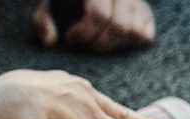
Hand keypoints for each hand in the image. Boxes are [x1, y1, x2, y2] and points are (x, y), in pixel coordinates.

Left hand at [30, 0, 155, 53]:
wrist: (84, 4)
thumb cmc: (63, 6)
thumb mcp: (47, 10)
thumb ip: (42, 23)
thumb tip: (50, 42)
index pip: (99, 14)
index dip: (84, 32)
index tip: (70, 37)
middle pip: (118, 26)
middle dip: (98, 41)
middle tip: (85, 43)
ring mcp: (136, 2)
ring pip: (131, 31)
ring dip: (111, 44)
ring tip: (96, 41)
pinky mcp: (146, 14)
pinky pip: (144, 35)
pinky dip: (127, 44)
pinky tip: (111, 41)